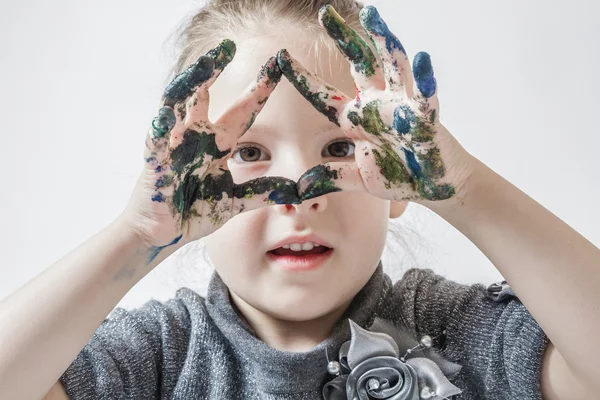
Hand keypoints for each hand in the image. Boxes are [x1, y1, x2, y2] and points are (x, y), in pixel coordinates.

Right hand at [124, 40, 299, 250]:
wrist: (163, 234)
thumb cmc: (195, 213)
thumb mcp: (234, 203)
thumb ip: (262, 193)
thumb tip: (296, 190)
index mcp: (218, 145)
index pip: (242, 111)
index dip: (259, 90)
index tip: (277, 67)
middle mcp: (197, 137)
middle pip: (207, 95)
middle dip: (216, 70)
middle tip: (229, 45)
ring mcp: (175, 145)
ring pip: (180, 103)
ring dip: (192, 82)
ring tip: (207, 62)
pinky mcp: (156, 160)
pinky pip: (158, 137)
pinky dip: (164, 124)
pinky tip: (172, 109)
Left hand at [278, 5, 474, 204]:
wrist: (431, 185)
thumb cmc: (396, 176)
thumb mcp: (358, 177)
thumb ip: (331, 177)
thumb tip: (300, 187)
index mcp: (356, 118)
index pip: (324, 94)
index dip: (303, 77)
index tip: (280, 57)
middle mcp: (377, 104)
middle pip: (358, 63)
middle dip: (343, 38)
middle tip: (325, 12)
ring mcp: (402, 106)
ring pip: (392, 65)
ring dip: (382, 39)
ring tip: (372, 14)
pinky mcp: (426, 117)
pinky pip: (425, 95)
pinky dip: (425, 78)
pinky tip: (423, 56)